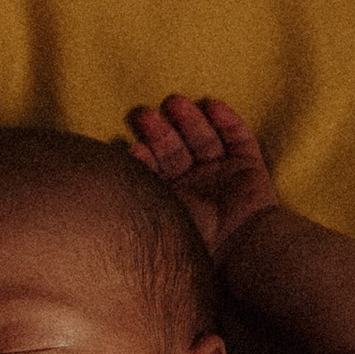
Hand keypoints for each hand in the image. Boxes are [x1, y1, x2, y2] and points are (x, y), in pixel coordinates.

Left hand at [129, 94, 282, 258]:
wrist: (238, 249)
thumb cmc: (193, 238)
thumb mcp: (158, 216)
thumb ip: (138, 193)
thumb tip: (105, 171)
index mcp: (171, 199)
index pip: (153, 168)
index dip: (143, 156)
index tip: (134, 148)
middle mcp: (195, 184)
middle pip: (175, 150)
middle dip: (161, 133)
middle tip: (145, 116)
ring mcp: (222, 175)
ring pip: (204, 139)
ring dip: (190, 121)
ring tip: (176, 104)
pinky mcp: (248, 168)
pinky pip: (239, 139)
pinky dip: (228, 122)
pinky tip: (214, 105)